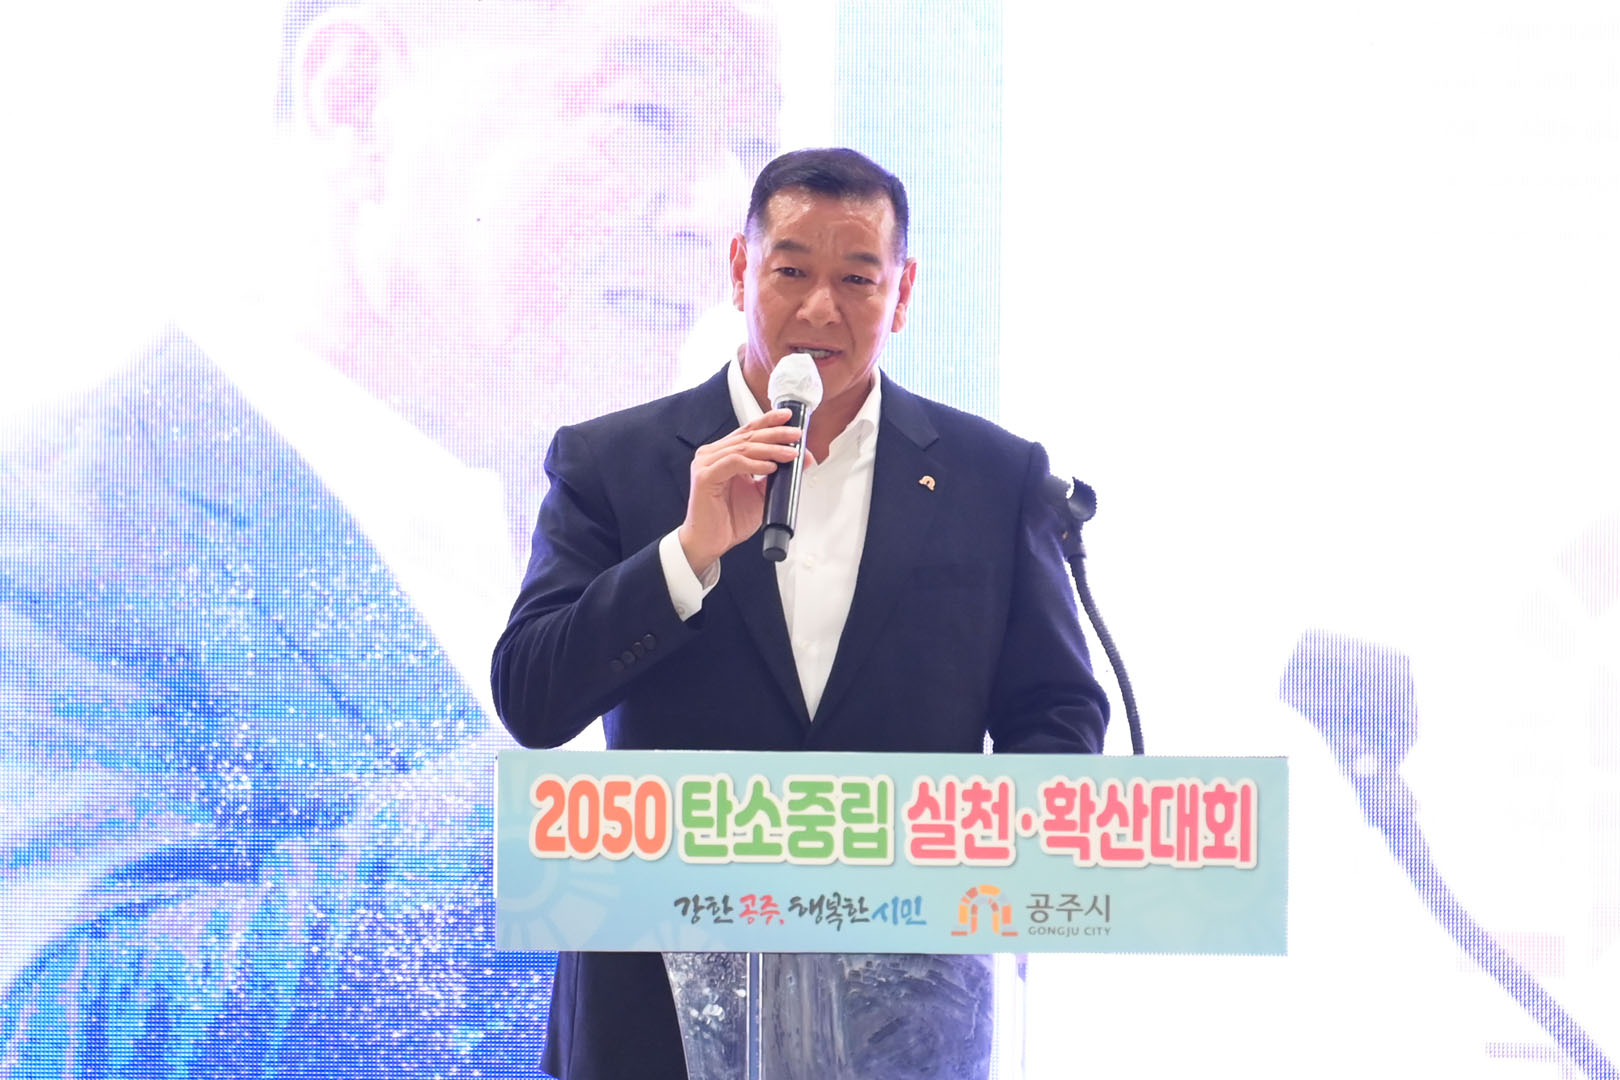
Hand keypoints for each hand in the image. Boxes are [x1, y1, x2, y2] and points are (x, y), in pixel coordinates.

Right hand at [677, 409, 807, 575]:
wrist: (710, 542)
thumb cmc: (729, 519)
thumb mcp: (761, 494)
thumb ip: (778, 474)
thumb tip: (803, 458)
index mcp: (723, 454)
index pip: (748, 431)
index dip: (768, 422)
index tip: (789, 418)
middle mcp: (712, 454)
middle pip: (748, 436)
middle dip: (775, 434)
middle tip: (796, 436)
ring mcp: (706, 463)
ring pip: (743, 448)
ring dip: (770, 449)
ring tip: (790, 454)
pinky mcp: (705, 476)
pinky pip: (734, 463)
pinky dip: (754, 464)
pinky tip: (770, 467)